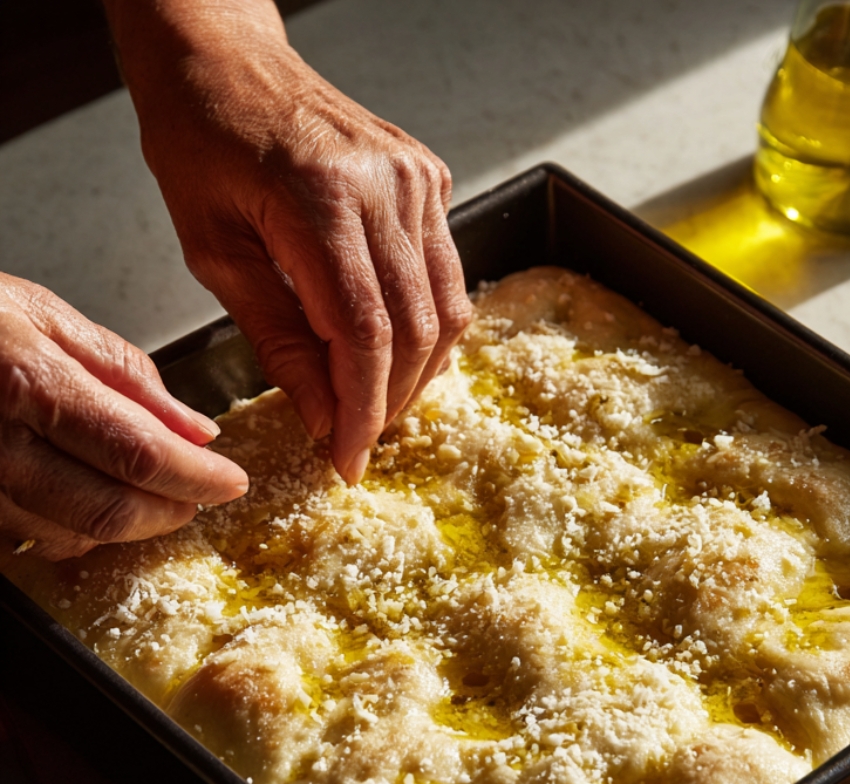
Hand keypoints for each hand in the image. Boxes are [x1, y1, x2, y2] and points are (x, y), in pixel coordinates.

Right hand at [0, 273, 247, 561]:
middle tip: (198, 492)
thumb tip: (195, 429)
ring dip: (129, 523)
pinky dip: (78, 529)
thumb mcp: (45, 316)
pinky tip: (91, 499)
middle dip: (171, 509)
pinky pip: (33, 540)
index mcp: (29, 385)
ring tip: (151, 492)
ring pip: (75, 534)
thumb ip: (128, 374)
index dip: (197, 477)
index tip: (231, 480)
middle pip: (112, 509)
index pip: (140, 453)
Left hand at [109, 0, 472, 483]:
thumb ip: (275, 339)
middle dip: (390, 401)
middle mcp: (387, 186)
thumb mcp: (214, 251)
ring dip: (417, 373)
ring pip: (446, 310)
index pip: (365, 333)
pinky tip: (396, 353)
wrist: (226, 57)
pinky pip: (446, 276)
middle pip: (416, 329)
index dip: (362, 408)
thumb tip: (322, 416)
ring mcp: (419, 180)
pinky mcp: (432, 179)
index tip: (347, 459)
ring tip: (378, 405)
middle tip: (359, 442)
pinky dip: (427, 328)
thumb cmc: (201, 140)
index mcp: (321, 199)